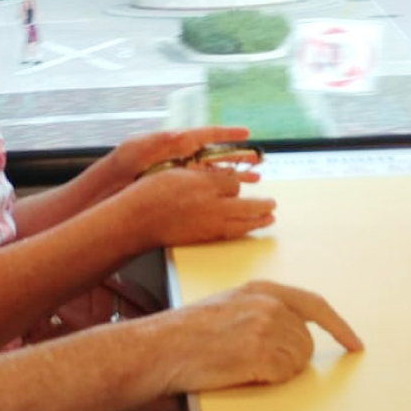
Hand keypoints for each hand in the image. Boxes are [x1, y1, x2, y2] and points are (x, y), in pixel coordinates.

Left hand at [104, 126, 251, 180]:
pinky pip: (202, 188)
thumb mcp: (138, 151)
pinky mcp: (174, 190)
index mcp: (171, 143)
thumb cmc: (117, 169)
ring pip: (211, 173)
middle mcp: (177, 157)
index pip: (204, 135)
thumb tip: (185, 136)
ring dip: (232, 176)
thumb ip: (163, 143)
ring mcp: (176, 174)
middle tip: (258, 160)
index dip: (225, 133)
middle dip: (236, 157)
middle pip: (213, 155)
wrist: (102, 194)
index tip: (245, 132)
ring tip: (254, 179)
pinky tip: (231, 196)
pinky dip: (218, 190)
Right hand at [119, 166, 273, 247]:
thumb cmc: (152, 193)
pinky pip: (230, 234)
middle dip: (262, 205)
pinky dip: (244, 231)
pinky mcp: (203, 237)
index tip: (238, 183)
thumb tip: (224, 181)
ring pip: (243, 222)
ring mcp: (208, 223)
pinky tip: (248, 229)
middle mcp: (211, 204)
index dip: (238, 182)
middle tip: (273, 204)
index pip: (234, 182)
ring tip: (270, 219)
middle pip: (247, 204)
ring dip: (259, 220)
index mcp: (205, 183)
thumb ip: (203, 177)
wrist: (137, 219)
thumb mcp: (178, 173)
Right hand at [148, 281, 362, 392]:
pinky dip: (270, 378)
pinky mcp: (260, 352)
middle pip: (306, 340)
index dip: (339, 326)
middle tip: (256, 361)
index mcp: (261, 289)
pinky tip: (244, 371)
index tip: (354, 343)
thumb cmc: (186, 331)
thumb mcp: (230, 305)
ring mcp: (265, 327)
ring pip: (298, 359)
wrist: (161, 346)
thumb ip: (263, 310)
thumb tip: (290, 331)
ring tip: (244, 364)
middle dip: (290, 356)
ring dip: (279, 368)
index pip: (314, 305)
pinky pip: (285, 373)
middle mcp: (268, 304)